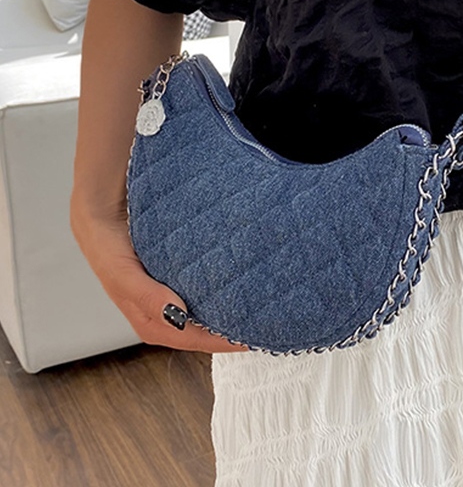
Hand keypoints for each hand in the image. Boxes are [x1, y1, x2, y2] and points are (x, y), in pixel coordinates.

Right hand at [71, 196, 245, 353]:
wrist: (102, 214)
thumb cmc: (108, 249)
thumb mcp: (123, 274)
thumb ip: (147, 297)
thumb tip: (178, 318)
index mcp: (152, 323)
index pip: (196, 340)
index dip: (223, 342)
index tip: (252, 338)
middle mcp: (165, 314)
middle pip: (205, 330)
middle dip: (232, 329)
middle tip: (266, 322)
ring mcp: (172, 297)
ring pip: (207, 310)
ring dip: (229, 309)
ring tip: (260, 304)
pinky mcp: (177, 278)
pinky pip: (204, 288)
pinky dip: (220, 288)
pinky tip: (239, 281)